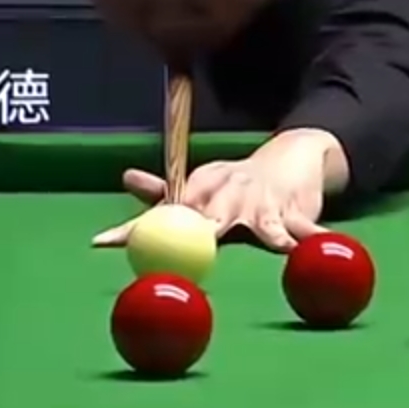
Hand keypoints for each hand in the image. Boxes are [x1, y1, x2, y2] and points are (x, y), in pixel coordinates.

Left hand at [92, 130, 342, 253]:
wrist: (293, 154)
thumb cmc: (238, 182)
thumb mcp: (201, 185)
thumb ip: (163, 193)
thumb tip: (125, 178)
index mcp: (200, 191)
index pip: (161, 212)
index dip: (132, 230)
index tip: (102, 243)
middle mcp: (228, 196)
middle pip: (208, 221)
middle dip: (193, 237)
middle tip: (180, 253)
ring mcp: (262, 204)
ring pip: (260, 225)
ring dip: (262, 236)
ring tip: (268, 248)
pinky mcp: (295, 213)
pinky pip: (301, 231)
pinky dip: (304, 241)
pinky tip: (306, 250)